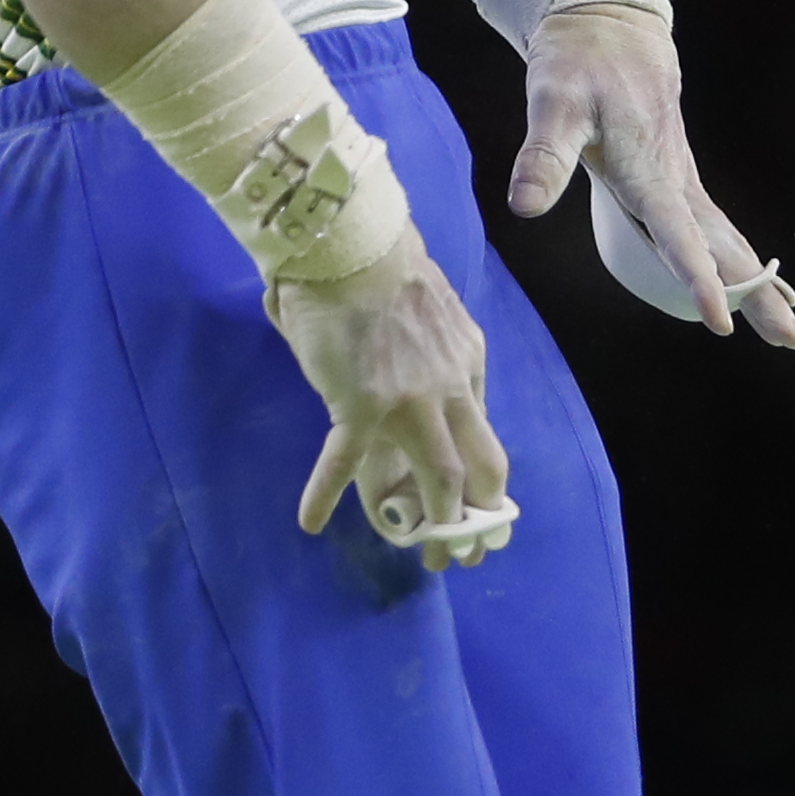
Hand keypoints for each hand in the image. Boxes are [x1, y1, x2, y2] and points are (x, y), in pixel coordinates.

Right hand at [267, 240, 517, 563]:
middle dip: (481, 516)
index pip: (483, 431)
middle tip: (469, 551)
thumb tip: (402, 363)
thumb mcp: (428, 312)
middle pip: (482, 465)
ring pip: (441, 476)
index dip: (483, 475)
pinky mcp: (361, 405)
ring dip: (438, 522)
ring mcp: (410, 400)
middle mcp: (450, 387)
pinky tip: (311, 520)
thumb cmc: (379, 267)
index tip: (478, 503)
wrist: (352, 243)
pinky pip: (346, 461)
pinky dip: (325, 493)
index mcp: (466, 361)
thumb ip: (427, 348)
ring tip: (426, 553)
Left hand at [506, 3, 794, 348]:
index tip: (721, 319)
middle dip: (760, 295)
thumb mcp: (552, 102)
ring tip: (790, 333)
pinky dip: (739, 261)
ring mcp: (681, 178)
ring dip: (759, 284)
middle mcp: (673, 179)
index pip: (675, 233)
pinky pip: (715, 229)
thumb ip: (543, 156)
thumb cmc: (577, 64)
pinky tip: (757, 286)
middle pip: (724, 246)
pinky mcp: (678, 177)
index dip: (697, 277)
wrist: (608, 24)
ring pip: (727, 239)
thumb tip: (524, 207)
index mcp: (646, 168)